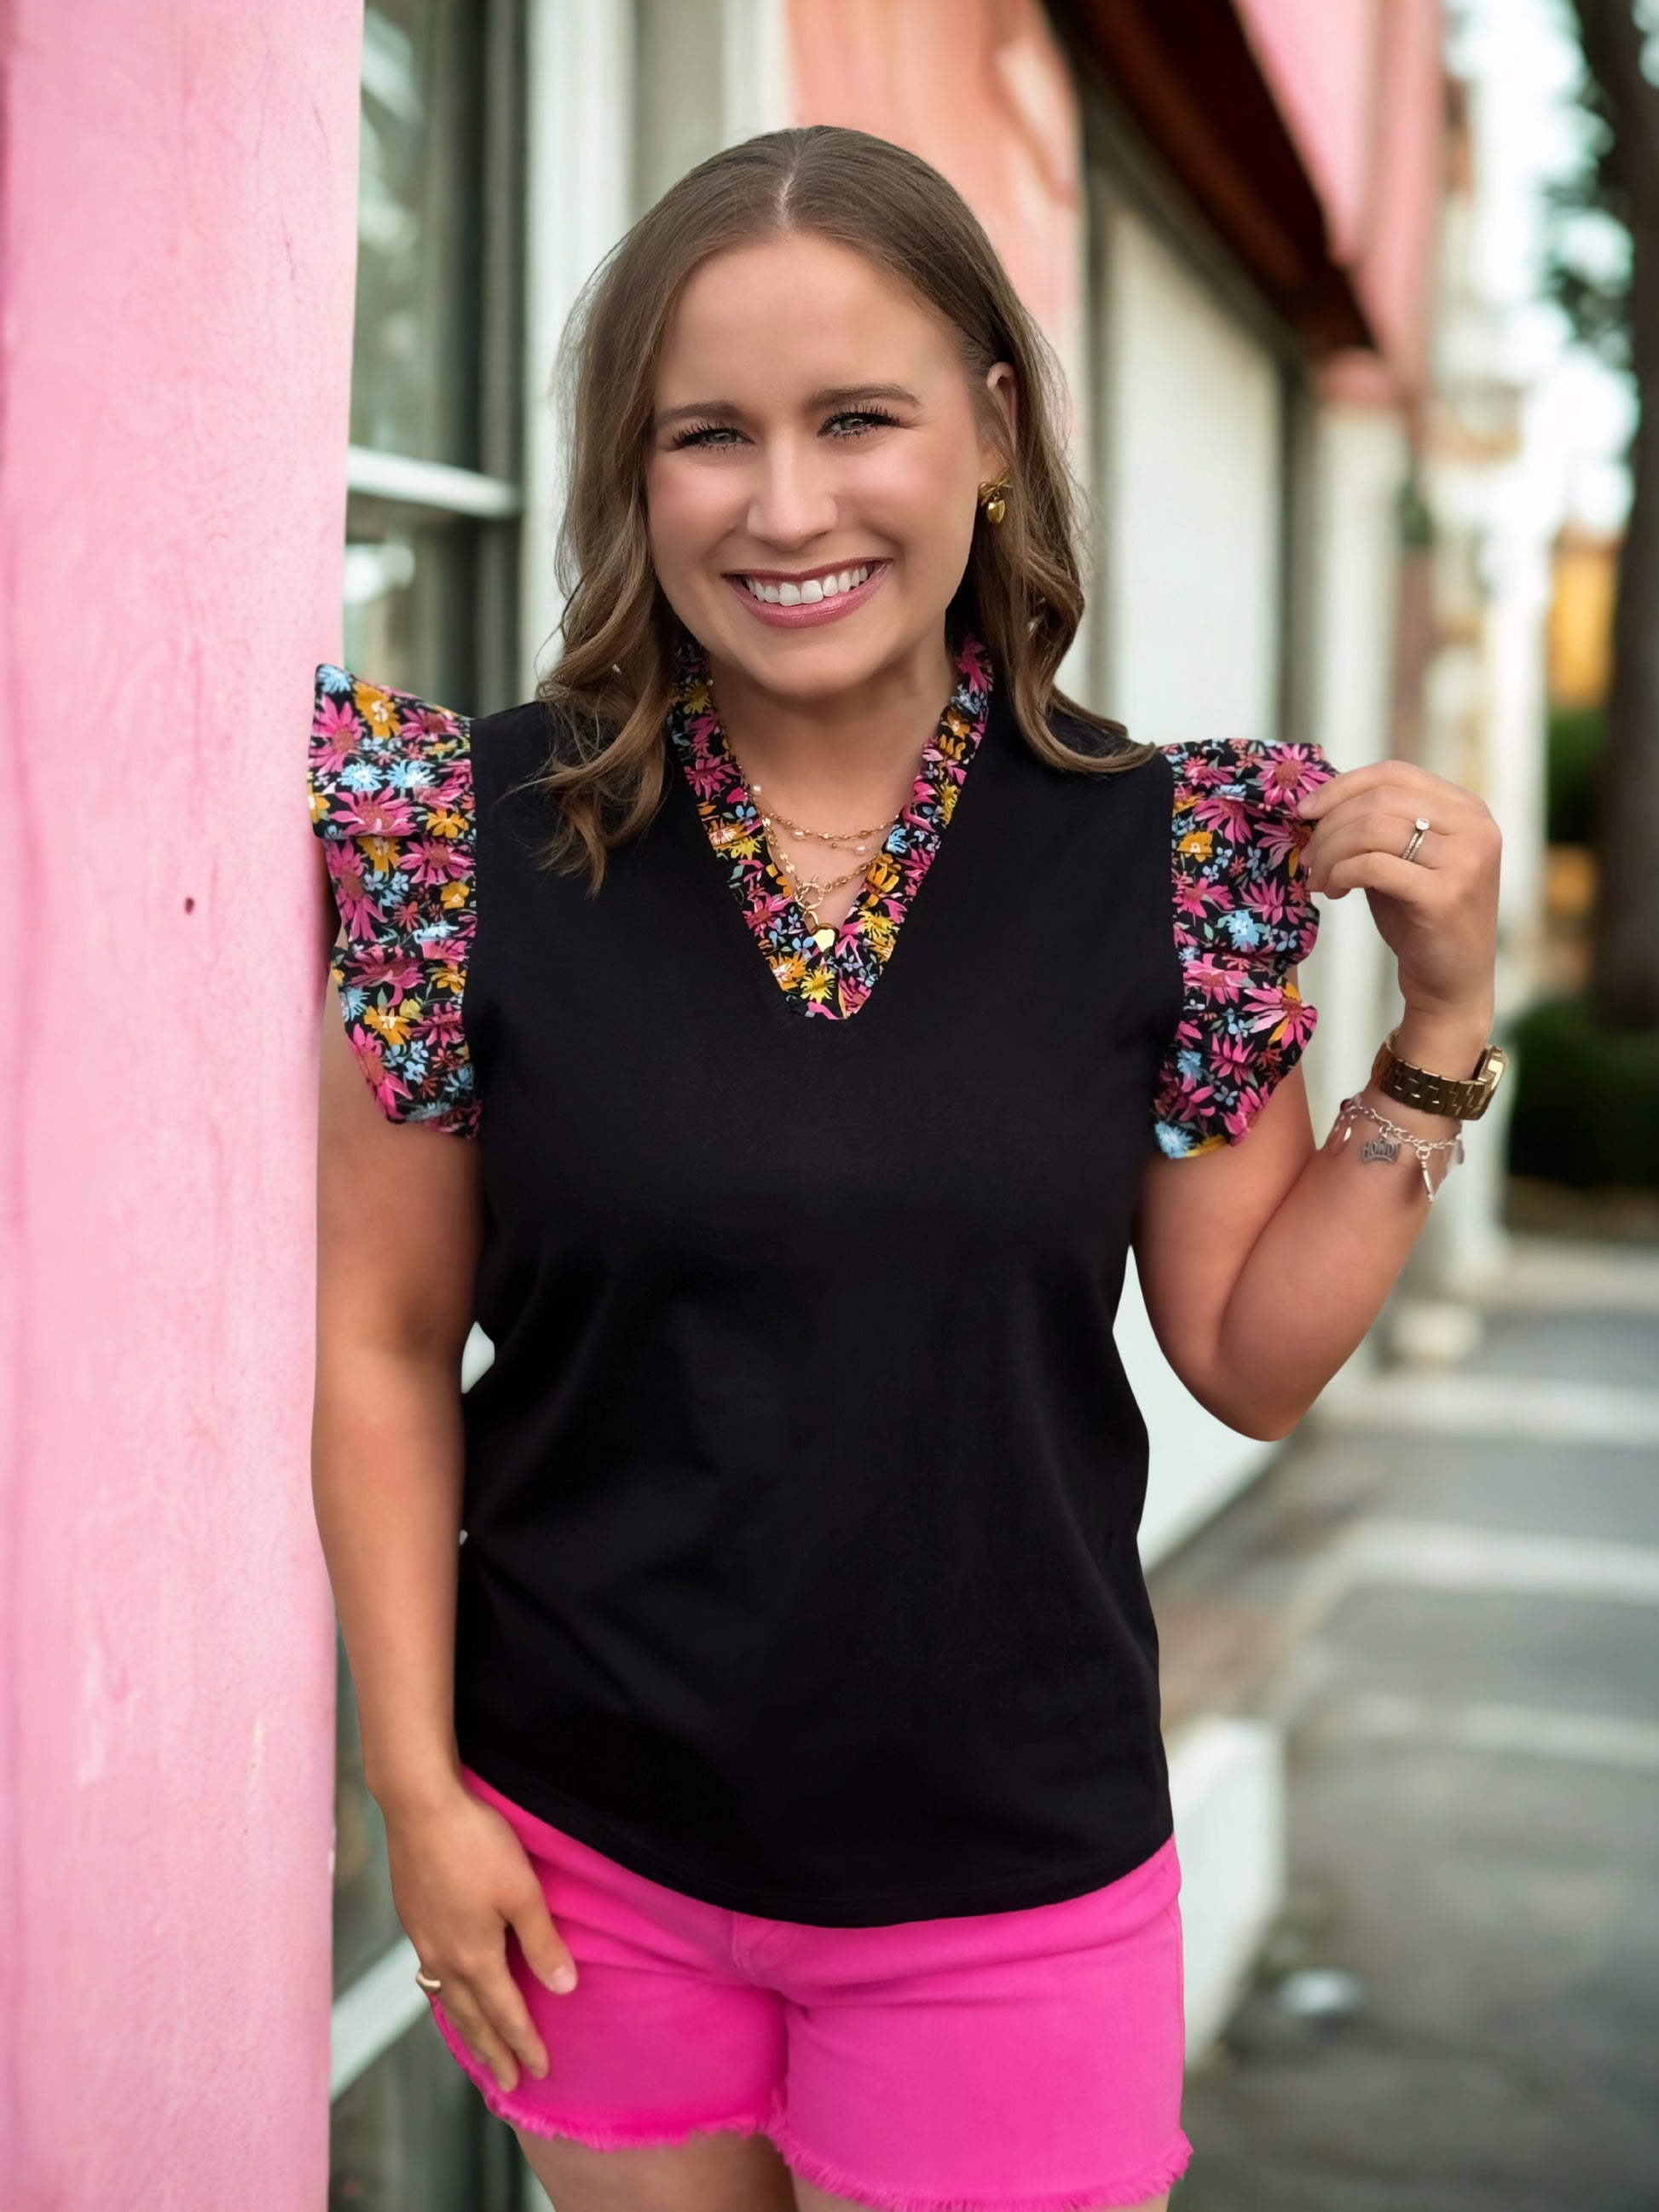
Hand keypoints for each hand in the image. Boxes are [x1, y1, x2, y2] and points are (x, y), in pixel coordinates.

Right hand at [383, 1777, 577, 2095]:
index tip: (540, 2071)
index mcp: (474, 1956)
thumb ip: (542, 1942)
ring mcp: (422, 1938)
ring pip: (446, 1999)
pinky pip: (430, 1976)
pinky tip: (447, 1989)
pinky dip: (445, 1997)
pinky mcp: (412, 1917)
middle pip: (470, 2018)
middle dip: (491, 2052)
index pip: (505, 2013)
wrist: (419, 1805)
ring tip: (476, 2048)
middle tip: (505, 2083)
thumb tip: (563, 1989)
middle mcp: (443, 1957)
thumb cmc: (476, 1844)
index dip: (525, 2043)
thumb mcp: (522, 1891)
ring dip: (465, 2028)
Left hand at [1297, 761, 1499, 1029]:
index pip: (1394, 773)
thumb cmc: (1420, 920)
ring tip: (1319, 879)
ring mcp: (1466, 860)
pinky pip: (1373, 866)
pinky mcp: (1445, 895)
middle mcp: (1476, 828)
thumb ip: (1378, 826)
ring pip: (1373, 829)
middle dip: (1330, 825)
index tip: (1305, 811)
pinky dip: (1341, 874)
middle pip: (1380, 798)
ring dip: (1331, 852)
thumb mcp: (1403, 860)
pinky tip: (1334, 892)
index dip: (1342, 787)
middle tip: (1308, 857)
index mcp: (1468, 809)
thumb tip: (1318, 801)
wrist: (1451, 984)